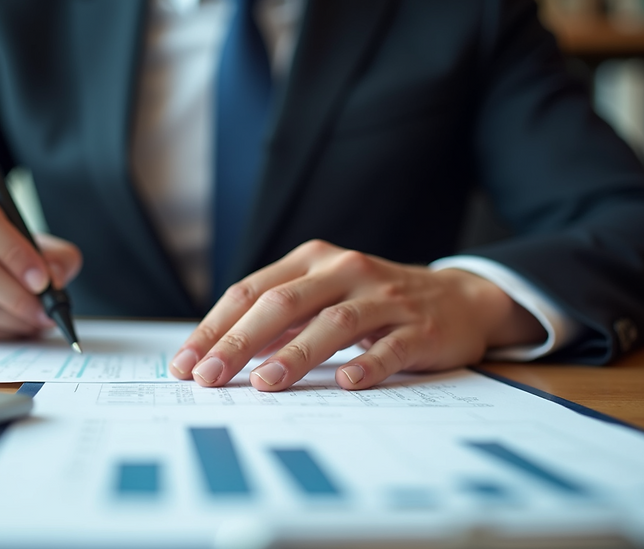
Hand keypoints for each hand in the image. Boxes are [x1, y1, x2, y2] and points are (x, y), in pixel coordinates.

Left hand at [169, 240, 545, 390]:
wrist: (457, 299)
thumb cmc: (375, 302)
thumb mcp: (323, 296)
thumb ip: (279, 319)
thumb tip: (218, 353)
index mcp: (313, 260)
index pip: (252, 291)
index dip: (215, 327)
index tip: (185, 364)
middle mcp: (345, 270)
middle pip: (284, 303)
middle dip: (240, 342)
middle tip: (210, 378)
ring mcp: (385, 297)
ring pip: (334, 322)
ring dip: (296, 353)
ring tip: (266, 383)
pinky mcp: (420, 327)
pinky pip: (391, 346)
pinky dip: (367, 364)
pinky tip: (346, 384)